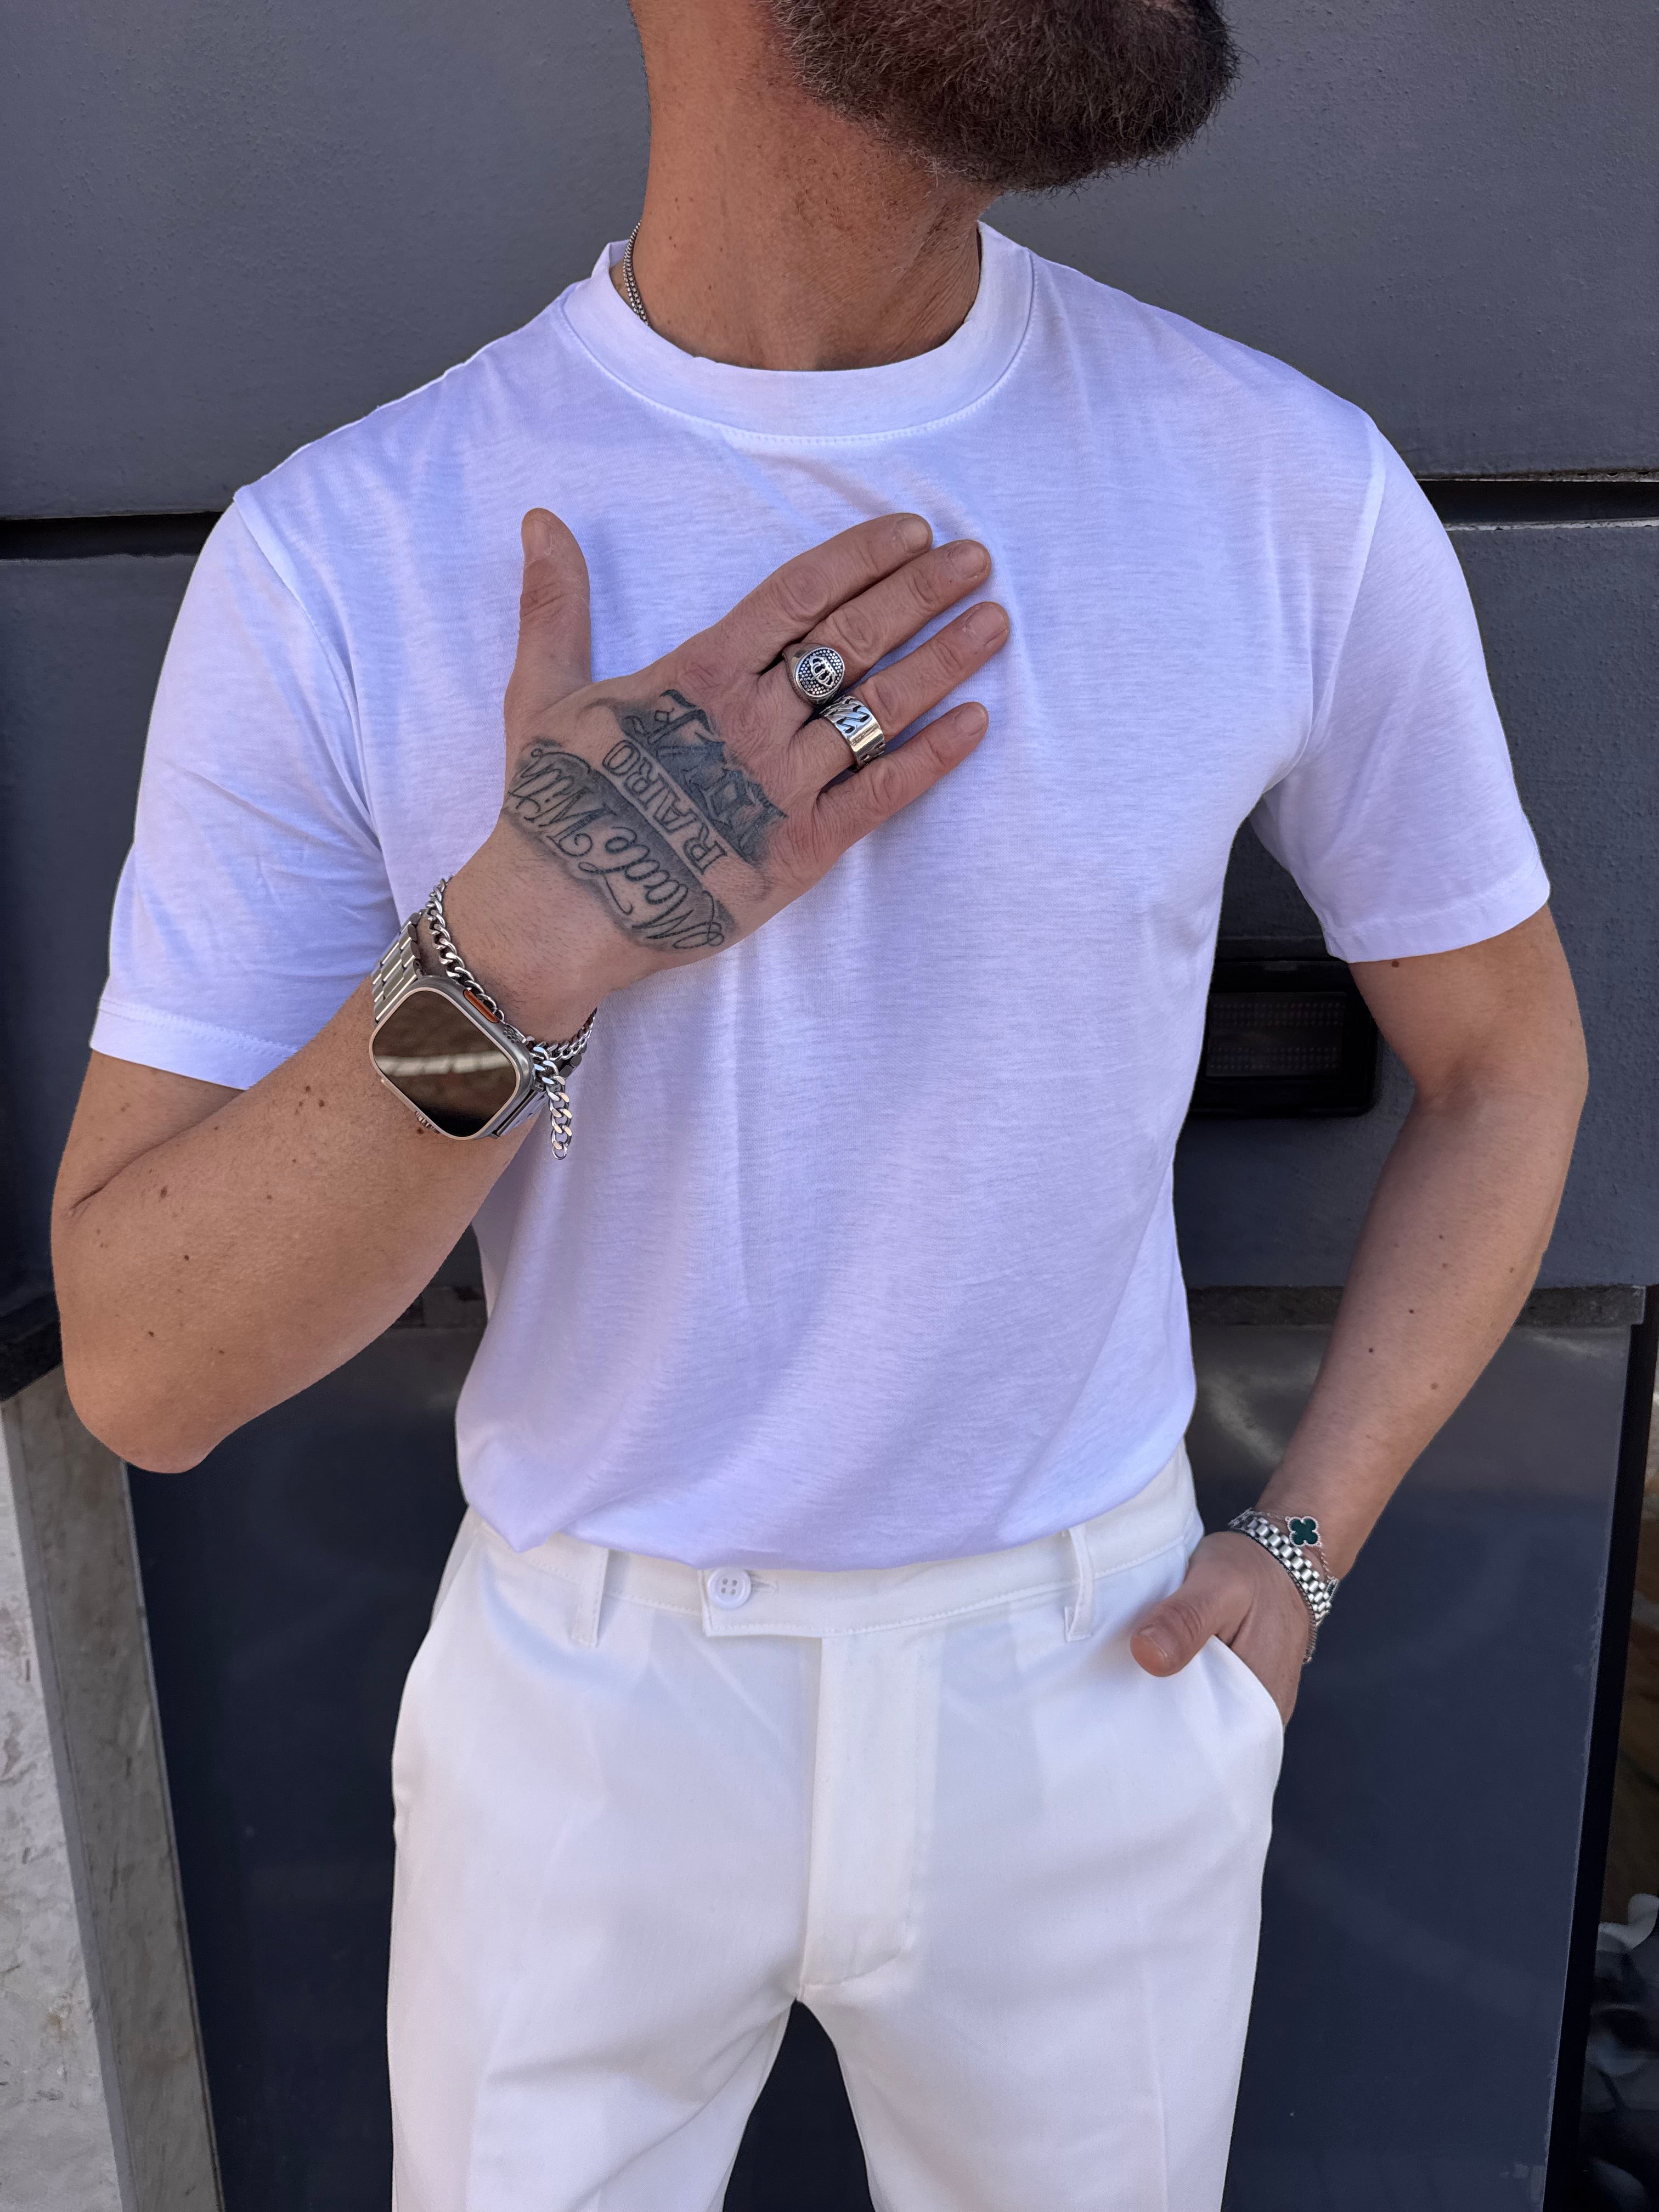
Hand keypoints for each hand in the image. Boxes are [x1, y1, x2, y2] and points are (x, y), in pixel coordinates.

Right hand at [445, 508, 1006, 1037]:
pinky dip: (933, 757)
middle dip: (921, 593)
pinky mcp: (801, 850)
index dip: (862, 557)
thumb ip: (556, 604)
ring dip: (943, 661)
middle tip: (977, 559)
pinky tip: (977, 721)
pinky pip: (882, 794)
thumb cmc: (552, 802)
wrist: (558, 914)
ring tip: (995, 622)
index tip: (913, 532)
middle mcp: (751, 719)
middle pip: (853, 639)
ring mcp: (781, 785)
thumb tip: (541, 520)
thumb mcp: (542, 689)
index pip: (799, 594)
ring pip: (878, 709)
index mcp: (699, 672)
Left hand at [1130, 1532, 1307, 1723]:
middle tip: (1117, 1693)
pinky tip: (1154, 1669)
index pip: (1204, 1744)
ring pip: (1199, 1716)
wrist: (1284, 1554)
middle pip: (1199, 1734)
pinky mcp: (1239, 1685)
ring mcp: (1250, 1701)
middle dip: (1158, 1720)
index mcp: (1260, 1703)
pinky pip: (1203, 1698)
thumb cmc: (1253, 1570)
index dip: (1160, 1733)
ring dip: (1166, 1700)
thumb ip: (1185, 1619)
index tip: (1122, 1710)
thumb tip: (1146, 1655)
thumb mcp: (1218, 1584)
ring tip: (1130, 1682)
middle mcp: (1262, 1713)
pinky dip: (1178, 1685)